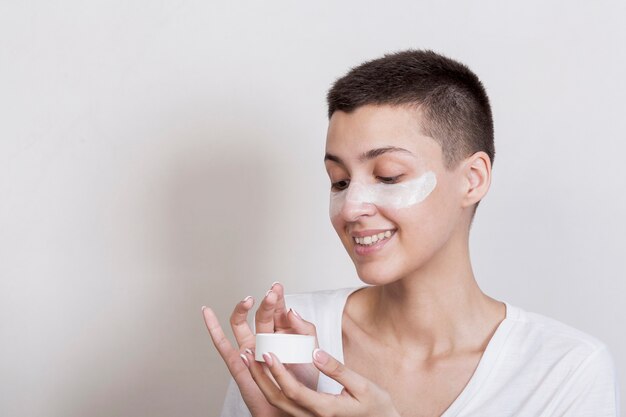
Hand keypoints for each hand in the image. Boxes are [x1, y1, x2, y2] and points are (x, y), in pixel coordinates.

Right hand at [202, 282, 319, 416]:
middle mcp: (264, 337)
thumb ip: (305, 329)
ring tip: (247, 300)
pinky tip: (207, 312)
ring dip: (242, 309)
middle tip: (271, 294)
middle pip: (261, 314)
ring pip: (241, 323)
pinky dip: (212, 327)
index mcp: (282, 333)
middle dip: (266, 302)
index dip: (277, 297)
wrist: (295, 406)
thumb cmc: (304, 381)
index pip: (278, 310)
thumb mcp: (310, 349)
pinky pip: (222, 343)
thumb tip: (291, 310)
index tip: (277, 287)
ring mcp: (249, 348)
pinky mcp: (238, 362)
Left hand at [241, 347, 400, 416]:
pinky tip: (269, 370)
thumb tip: (315, 352)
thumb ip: (337, 370)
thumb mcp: (362, 385)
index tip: (267, 353)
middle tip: (247, 354)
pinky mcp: (310, 416)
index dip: (277, 372)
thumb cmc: (377, 407)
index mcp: (324, 408)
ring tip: (252, 359)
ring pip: (278, 402)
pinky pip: (286, 402)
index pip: (293, 391)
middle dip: (259, 376)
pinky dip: (273, 386)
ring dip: (262, 381)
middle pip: (277, 399)